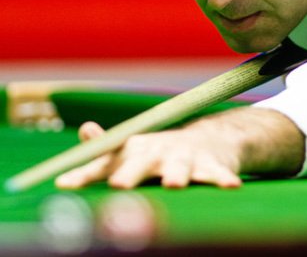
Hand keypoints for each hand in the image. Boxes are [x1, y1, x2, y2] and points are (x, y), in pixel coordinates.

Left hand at [55, 108, 304, 189]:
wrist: (212, 137)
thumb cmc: (164, 151)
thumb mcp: (135, 149)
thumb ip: (106, 150)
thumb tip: (84, 131)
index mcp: (137, 150)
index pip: (108, 161)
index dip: (87, 173)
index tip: (65, 184)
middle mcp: (159, 152)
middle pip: (142, 162)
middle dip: (131, 173)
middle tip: (118, 185)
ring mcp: (186, 157)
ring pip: (180, 167)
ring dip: (176, 175)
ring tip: (173, 184)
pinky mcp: (211, 164)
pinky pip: (218, 173)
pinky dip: (223, 179)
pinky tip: (231, 185)